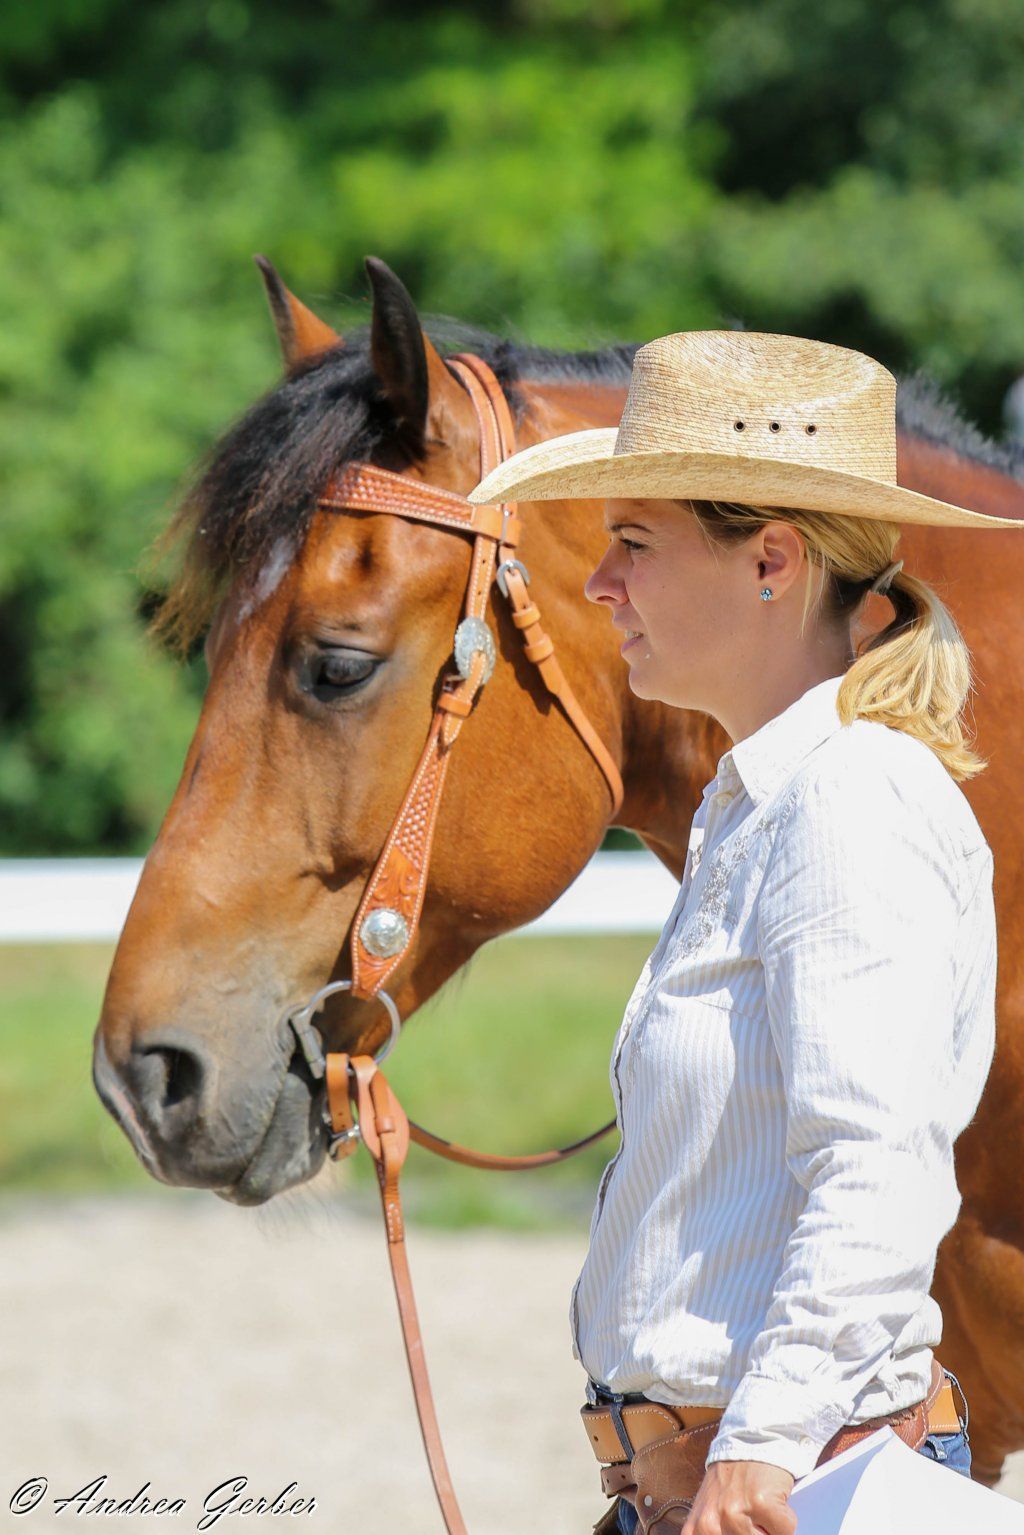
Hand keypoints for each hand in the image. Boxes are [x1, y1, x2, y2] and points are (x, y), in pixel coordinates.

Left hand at [649, 1458, 796, 1534]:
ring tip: (760, 1506)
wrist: (750, 1441)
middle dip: (755, 1532)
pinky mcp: (760, 1503)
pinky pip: (785, 1529)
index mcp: (696, 1531)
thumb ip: (715, 1531)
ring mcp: (735, 1512)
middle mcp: (711, 1524)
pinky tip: (773, 1499)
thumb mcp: (710, 1510)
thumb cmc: (731, 1478)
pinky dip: (785, 1518)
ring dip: (770, 1527)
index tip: (741, 1528)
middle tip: (751, 1515)